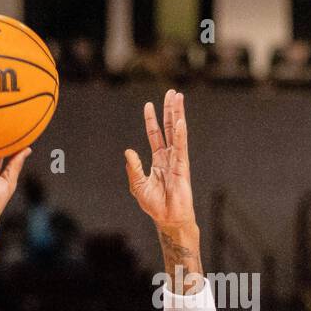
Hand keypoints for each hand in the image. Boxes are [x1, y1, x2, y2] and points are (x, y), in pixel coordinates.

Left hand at [125, 89, 195, 231]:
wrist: (168, 218)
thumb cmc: (155, 204)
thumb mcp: (138, 186)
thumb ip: (134, 169)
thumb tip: (128, 151)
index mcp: (158, 160)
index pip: (155, 135)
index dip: (151, 120)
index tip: (149, 104)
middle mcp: (169, 156)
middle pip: (169, 128)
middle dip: (170, 110)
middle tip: (172, 92)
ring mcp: (177, 160)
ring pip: (177, 132)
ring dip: (177, 114)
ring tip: (178, 97)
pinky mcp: (182, 167)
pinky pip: (181, 147)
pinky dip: (180, 134)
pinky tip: (180, 121)